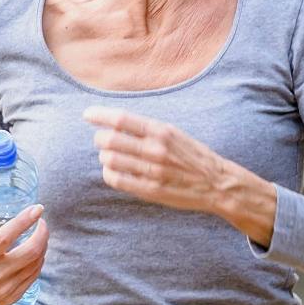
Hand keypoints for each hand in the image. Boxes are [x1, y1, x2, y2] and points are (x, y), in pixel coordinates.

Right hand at [0, 193, 49, 304]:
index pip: (8, 236)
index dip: (26, 220)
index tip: (37, 208)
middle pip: (31, 252)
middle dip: (42, 234)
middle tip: (41, 222)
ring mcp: (4, 290)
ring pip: (35, 266)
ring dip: (42, 248)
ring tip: (40, 236)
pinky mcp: (9, 299)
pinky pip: (32, 279)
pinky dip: (38, 264)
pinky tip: (36, 255)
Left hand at [82, 106, 276, 243]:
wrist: (216, 183)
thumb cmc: (192, 156)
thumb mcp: (174, 133)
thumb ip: (148, 128)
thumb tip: (116, 122)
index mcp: (162, 131)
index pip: (122, 119)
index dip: (100, 115)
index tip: (87, 115)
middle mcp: (155, 149)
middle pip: (110, 139)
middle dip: (99, 138)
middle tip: (100, 139)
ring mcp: (152, 171)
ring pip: (110, 160)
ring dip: (104, 156)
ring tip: (108, 156)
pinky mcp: (150, 189)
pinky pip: (117, 180)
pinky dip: (108, 173)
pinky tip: (112, 171)